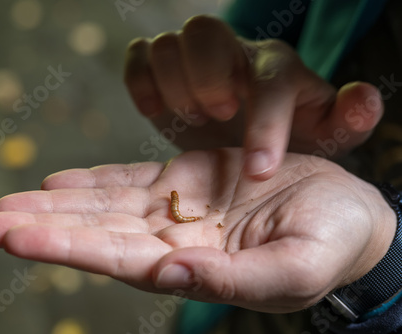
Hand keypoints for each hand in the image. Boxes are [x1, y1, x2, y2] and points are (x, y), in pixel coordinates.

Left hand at [0, 148, 395, 312]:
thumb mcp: (295, 269)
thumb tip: (171, 277)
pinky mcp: (188, 179)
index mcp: (194, 267)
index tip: (13, 238)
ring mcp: (177, 208)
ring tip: (7, 202)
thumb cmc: (332, 243)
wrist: (346, 211)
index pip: (115, 259)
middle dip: (41, 229)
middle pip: (95, 233)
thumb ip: (234, 281)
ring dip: (55, 204)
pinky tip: (57, 182)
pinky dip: (92, 180)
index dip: (63, 248)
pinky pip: (130, 179)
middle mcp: (174, 240)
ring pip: (103, 205)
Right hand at [124, 15, 382, 179]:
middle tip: (215, 118)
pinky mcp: (162, 67)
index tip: (257, 171)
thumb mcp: (322, 138)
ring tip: (189, 119)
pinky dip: (140, 82)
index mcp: (275, 69)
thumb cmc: (284, 139)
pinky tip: (156, 111)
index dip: (264, 123)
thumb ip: (347, 120)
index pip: (270, 80)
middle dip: (205, 78)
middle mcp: (232, 53)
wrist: (244, 138)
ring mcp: (193, 57)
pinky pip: (138, 55)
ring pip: (169, 43)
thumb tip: (366, 99)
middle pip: (206, 32)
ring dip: (173, 84)